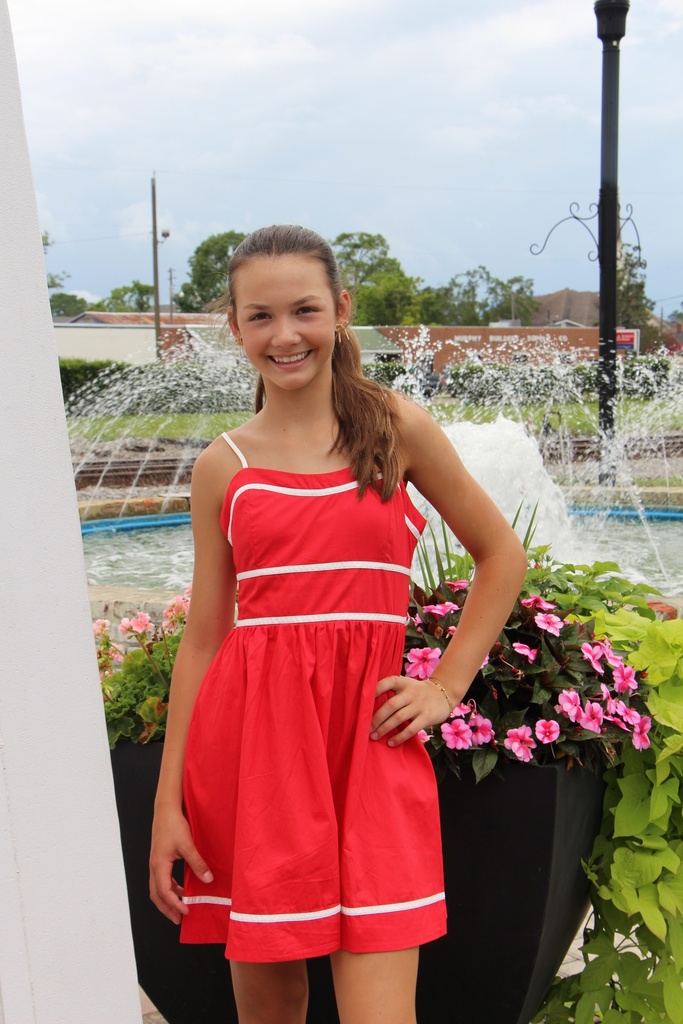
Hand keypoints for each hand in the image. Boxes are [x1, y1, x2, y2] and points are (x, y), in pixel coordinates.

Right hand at [149, 806, 212, 923]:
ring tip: (179, 906)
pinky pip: (161, 879)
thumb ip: (197, 863)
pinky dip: (169, 888)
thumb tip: (207, 880)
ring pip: (157, 888)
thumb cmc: (173, 825)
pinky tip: (180, 887)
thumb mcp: (188, 845)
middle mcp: (154, 866)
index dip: (175, 904)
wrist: (165, 809)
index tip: (185, 912)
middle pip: (156, 895)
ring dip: (167, 899)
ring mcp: (155, 862)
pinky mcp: (158, 858)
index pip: (164, 892)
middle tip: (178, 920)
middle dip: (167, 909)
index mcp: (159, 865)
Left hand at [370, 674, 450, 747]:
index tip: (363, 701)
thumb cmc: (417, 692)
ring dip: (384, 728)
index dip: (375, 690)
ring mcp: (419, 705)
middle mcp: (411, 692)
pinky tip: (390, 743)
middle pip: (391, 704)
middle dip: (377, 717)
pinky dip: (399, 737)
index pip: (388, 682)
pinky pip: (411, 729)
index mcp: (403, 683)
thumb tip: (368, 706)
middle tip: (365, 727)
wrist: (444, 694)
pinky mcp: (426, 717)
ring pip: (399, 718)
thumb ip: (392, 691)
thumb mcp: (406, 685)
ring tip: (374, 736)